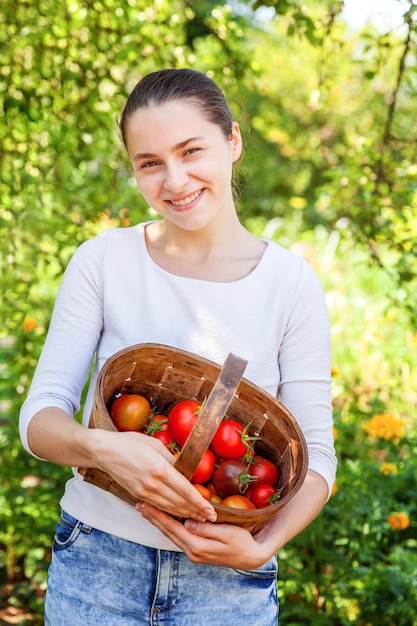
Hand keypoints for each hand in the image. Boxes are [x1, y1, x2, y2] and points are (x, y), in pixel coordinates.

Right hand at [91, 429, 216, 522]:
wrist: (104, 452)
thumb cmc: (130, 443)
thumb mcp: (156, 444)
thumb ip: (173, 459)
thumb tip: (187, 470)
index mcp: (160, 469)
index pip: (185, 490)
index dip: (200, 502)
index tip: (211, 510)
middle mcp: (153, 484)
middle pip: (180, 503)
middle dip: (196, 511)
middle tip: (210, 517)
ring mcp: (144, 492)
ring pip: (169, 508)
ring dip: (185, 514)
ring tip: (199, 517)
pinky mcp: (137, 495)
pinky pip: (158, 506)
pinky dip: (171, 511)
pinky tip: (179, 513)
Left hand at [137, 503, 273, 568]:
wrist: (252, 557)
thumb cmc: (242, 541)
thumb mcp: (228, 532)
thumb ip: (207, 529)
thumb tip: (188, 522)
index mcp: (198, 546)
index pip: (173, 528)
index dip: (158, 515)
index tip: (146, 504)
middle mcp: (192, 552)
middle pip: (168, 532)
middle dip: (153, 518)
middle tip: (139, 504)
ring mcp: (194, 553)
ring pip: (172, 535)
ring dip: (159, 522)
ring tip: (147, 511)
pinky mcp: (197, 551)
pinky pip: (179, 537)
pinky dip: (169, 527)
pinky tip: (164, 520)